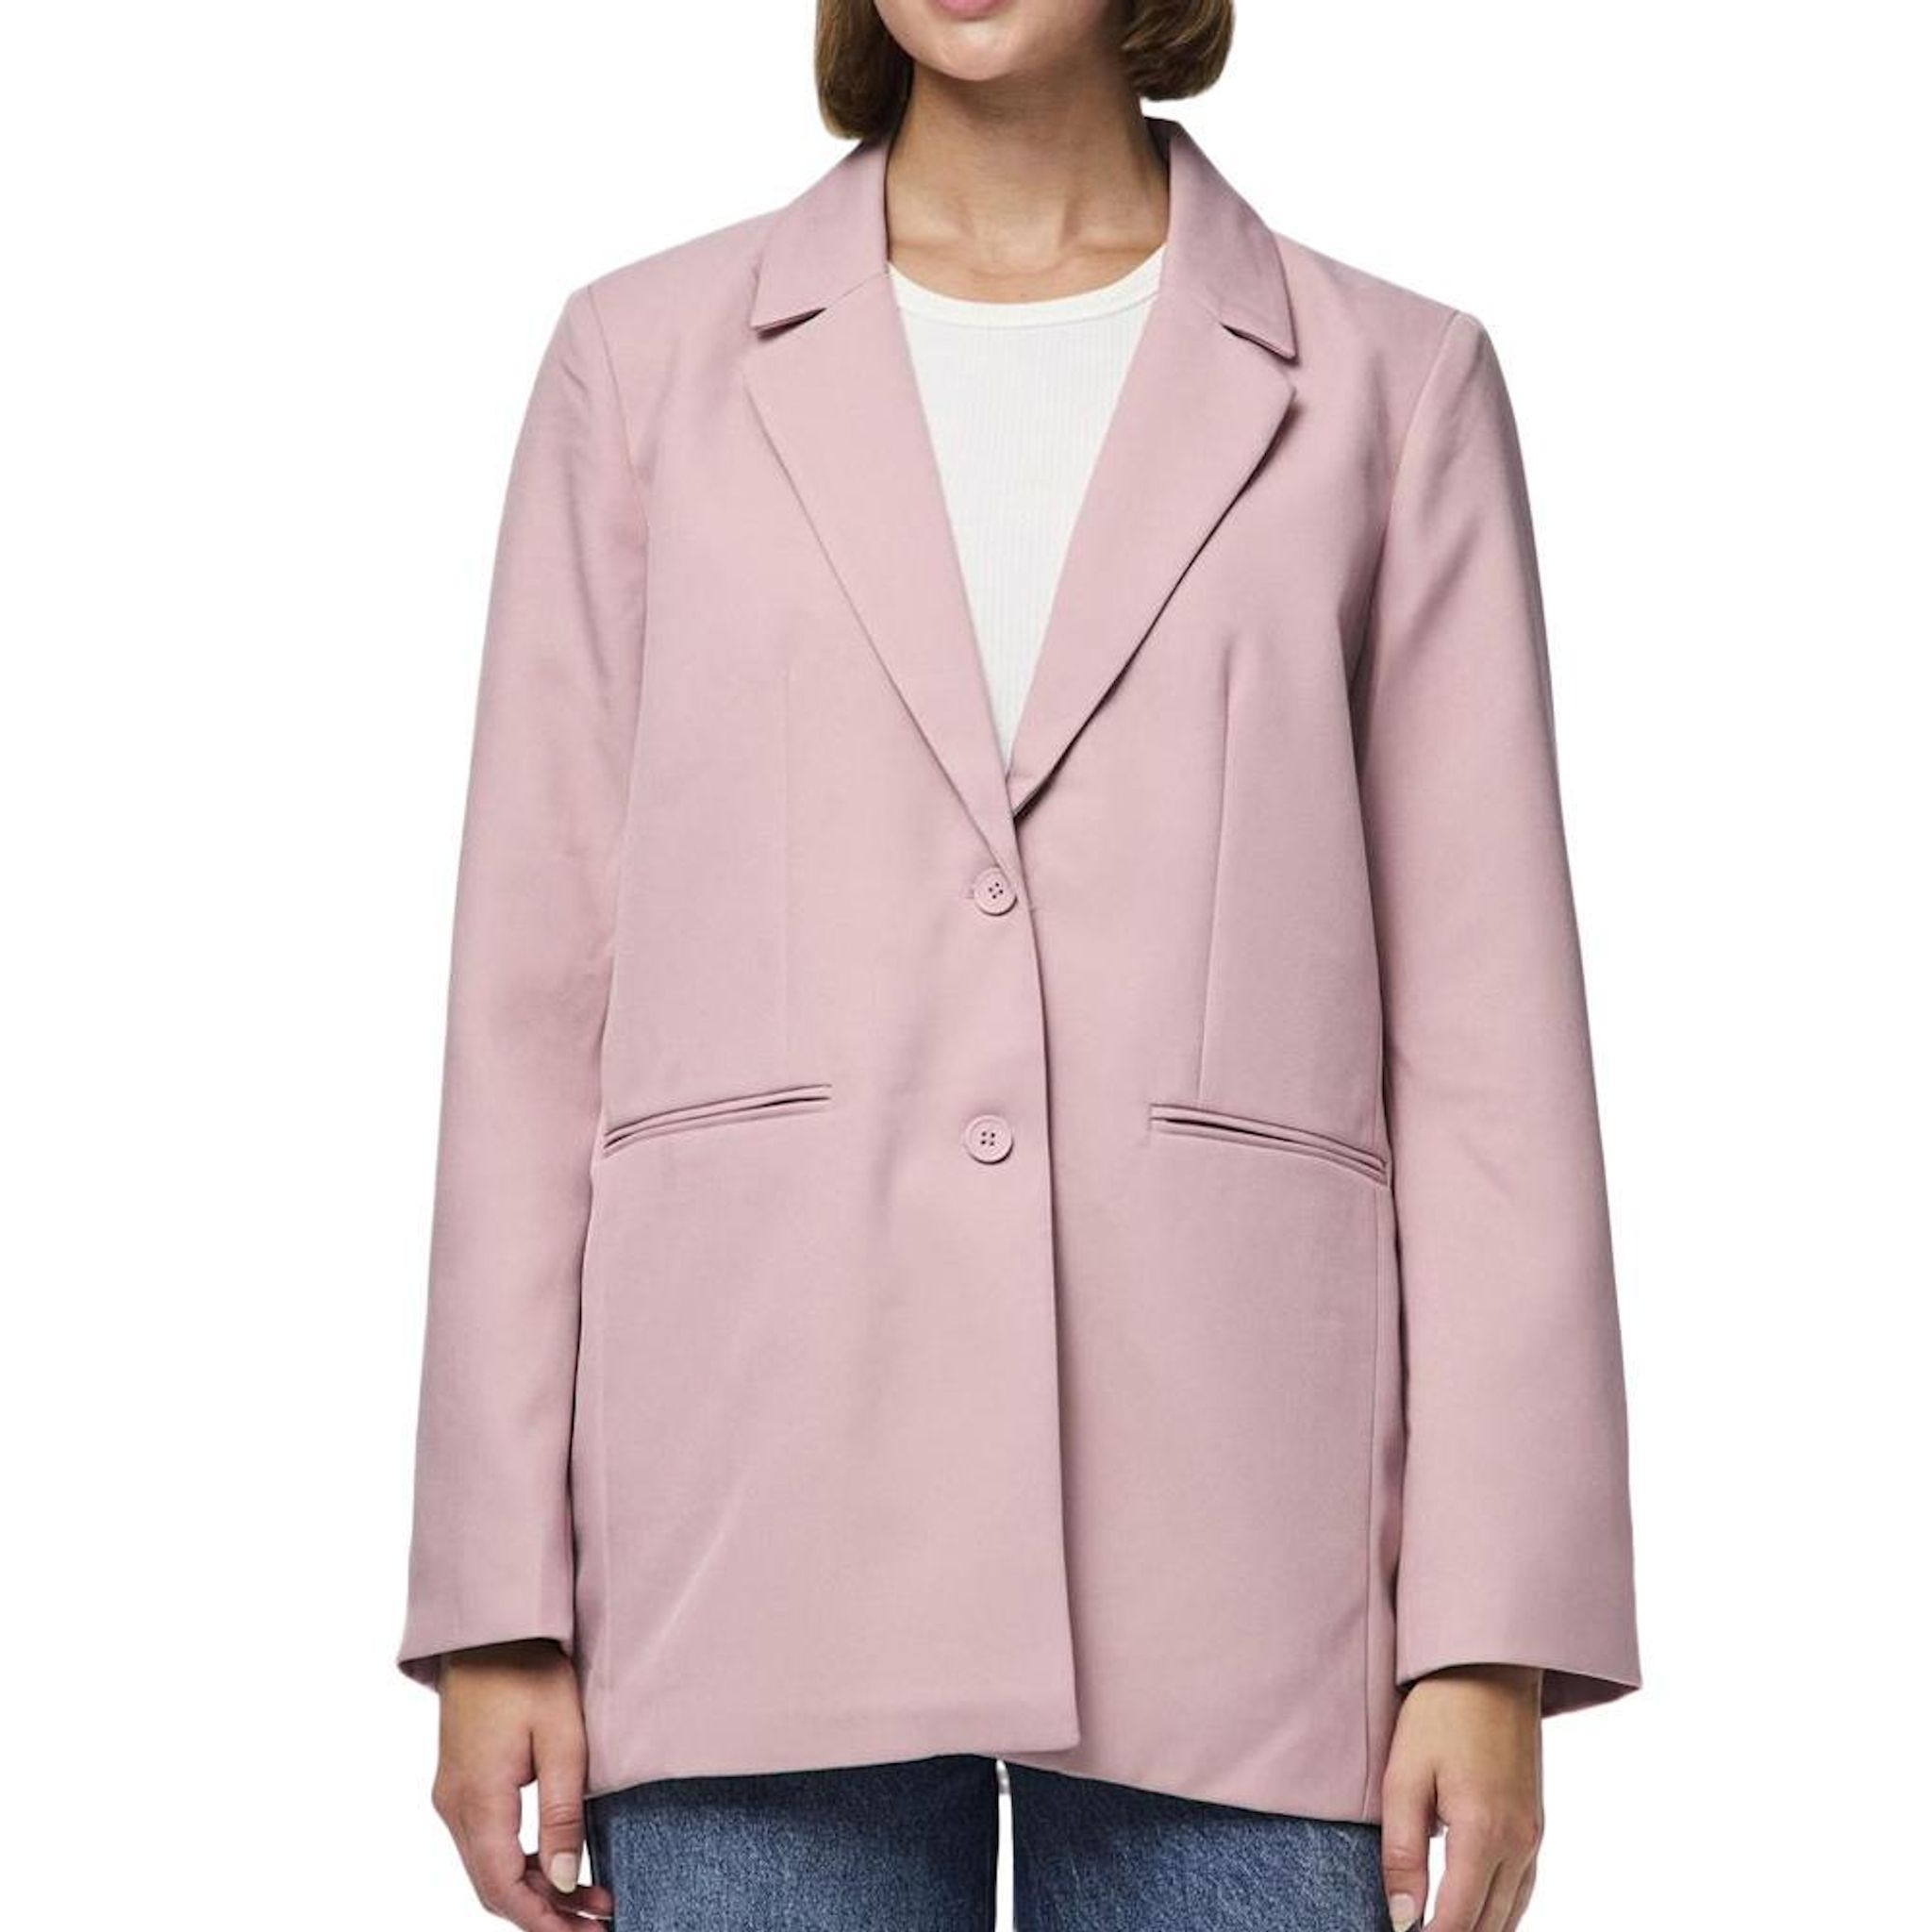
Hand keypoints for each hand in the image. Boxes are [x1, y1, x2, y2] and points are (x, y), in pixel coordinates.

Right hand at [430, 1639, 614, 1926]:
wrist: (492, 1627)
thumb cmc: (530, 1672)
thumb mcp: (563, 1739)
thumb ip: (563, 1814)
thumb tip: (568, 1881)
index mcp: (476, 1799)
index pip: (501, 1888)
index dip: (543, 1922)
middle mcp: (453, 1805)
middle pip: (493, 1886)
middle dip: (545, 1912)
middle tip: (599, 1920)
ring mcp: (452, 1794)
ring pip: (488, 1867)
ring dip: (536, 1888)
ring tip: (591, 1898)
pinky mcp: (461, 1782)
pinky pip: (486, 1841)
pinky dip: (520, 1862)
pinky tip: (558, 1862)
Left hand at [1380, 1663, 1543, 1930]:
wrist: (1491, 1666)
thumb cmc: (1440, 1713)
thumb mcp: (1404, 1776)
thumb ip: (1401, 1852)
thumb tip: (1403, 1919)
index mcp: (1482, 1833)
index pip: (1458, 1921)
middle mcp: (1518, 1844)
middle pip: (1488, 1927)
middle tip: (1414, 1931)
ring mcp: (1533, 1836)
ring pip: (1510, 1915)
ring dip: (1477, 1929)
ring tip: (1437, 1927)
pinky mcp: (1536, 1825)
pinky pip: (1523, 1890)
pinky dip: (1499, 1911)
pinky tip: (1475, 1914)